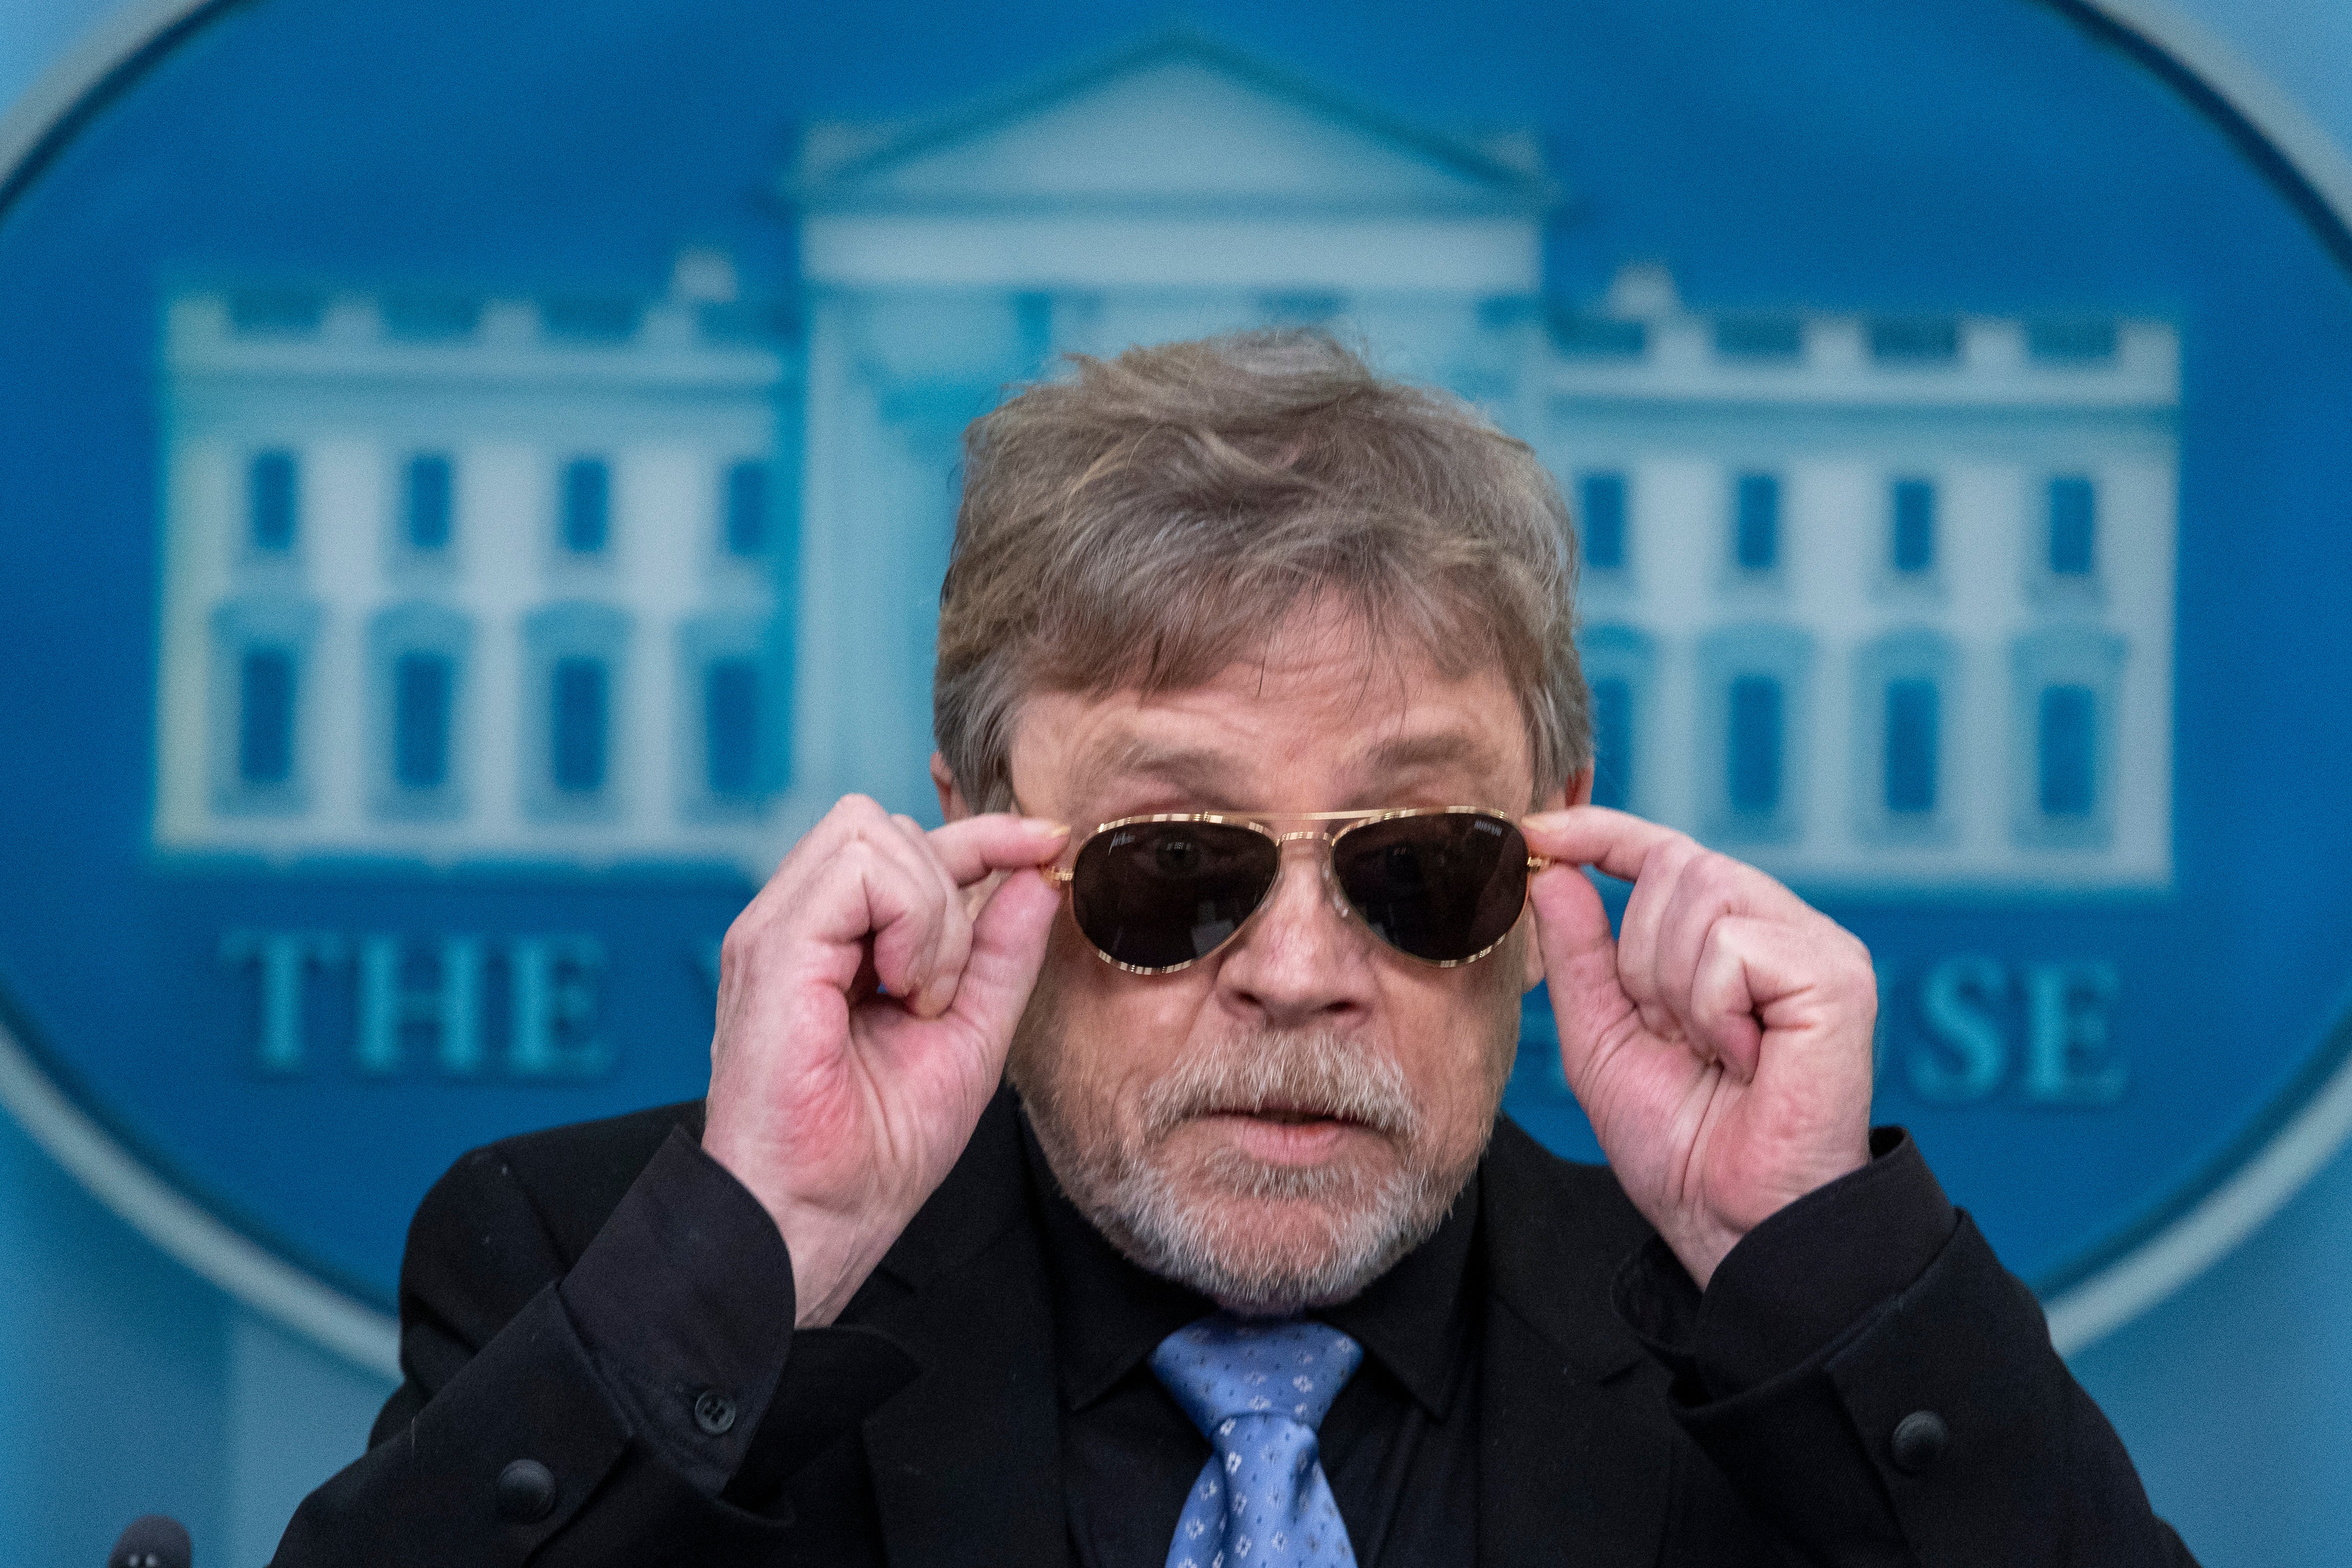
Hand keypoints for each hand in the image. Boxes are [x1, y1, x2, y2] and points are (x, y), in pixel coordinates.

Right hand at [702, 795, 1067, 1325]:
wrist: (815, 1222)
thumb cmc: (875, 1153)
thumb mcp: (970, 1036)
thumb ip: (1004, 953)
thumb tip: (1041, 874)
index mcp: (836, 944)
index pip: (909, 843)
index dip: (984, 834)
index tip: (1049, 843)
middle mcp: (796, 924)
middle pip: (888, 823)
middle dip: (951, 884)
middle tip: (946, 988)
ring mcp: (775, 930)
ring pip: (871, 830)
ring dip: (929, 910)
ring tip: (920, 995)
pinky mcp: (769, 947)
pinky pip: (858, 871)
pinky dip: (908, 922)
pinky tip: (904, 991)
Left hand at [1522, 806, 1874, 1287]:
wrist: (1732, 1221)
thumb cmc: (1680, 1144)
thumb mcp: (1601, 1038)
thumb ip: (1578, 954)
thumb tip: (1549, 869)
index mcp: (1734, 939)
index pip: (1666, 851)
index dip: (1602, 832)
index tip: (1536, 830)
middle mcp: (1784, 928)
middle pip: (1678, 865)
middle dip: (1641, 958)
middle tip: (1675, 1037)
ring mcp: (1819, 946)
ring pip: (1701, 895)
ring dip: (1674, 987)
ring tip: (1712, 1052)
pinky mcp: (1838, 973)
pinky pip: (1731, 945)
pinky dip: (1710, 1007)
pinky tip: (1742, 1058)